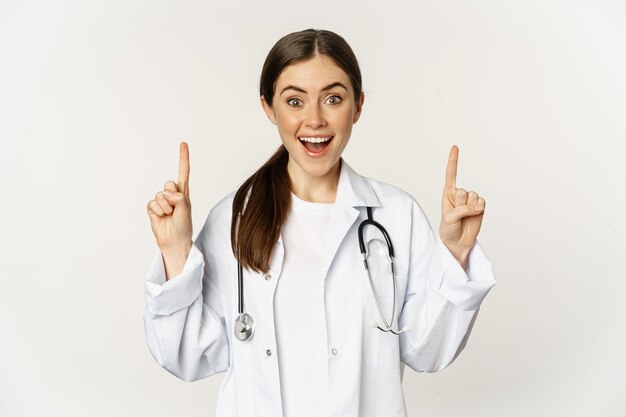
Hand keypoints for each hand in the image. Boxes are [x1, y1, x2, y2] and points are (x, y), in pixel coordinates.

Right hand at [147, 142, 192, 252]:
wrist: (174, 241)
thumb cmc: (183, 226)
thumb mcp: (186, 210)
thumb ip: (179, 198)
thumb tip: (167, 191)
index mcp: (183, 192)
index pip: (183, 172)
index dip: (183, 158)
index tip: (183, 144)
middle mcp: (172, 193)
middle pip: (168, 184)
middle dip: (172, 198)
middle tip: (175, 210)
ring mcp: (162, 200)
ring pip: (160, 196)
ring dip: (166, 208)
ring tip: (170, 216)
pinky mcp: (152, 207)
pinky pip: (152, 204)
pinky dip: (157, 212)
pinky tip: (161, 218)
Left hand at [439, 145, 485, 267]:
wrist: (457, 242)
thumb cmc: (448, 229)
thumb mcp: (449, 219)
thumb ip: (462, 209)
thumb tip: (480, 205)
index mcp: (448, 193)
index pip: (451, 174)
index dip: (453, 160)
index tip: (455, 147)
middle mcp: (460, 194)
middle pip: (463, 191)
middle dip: (461, 204)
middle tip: (457, 215)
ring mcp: (471, 200)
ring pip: (473, 197)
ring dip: (469, 209)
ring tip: (464, 217)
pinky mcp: (481, 206)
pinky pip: (482, 202)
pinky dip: (478, 210)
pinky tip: (474, 215)